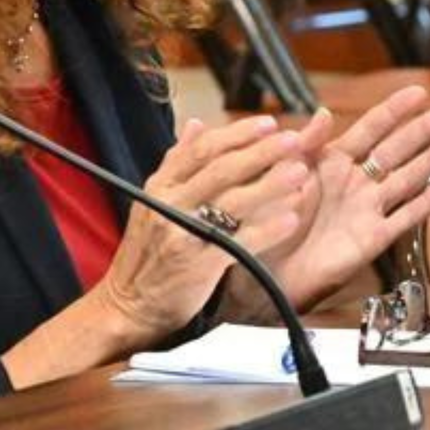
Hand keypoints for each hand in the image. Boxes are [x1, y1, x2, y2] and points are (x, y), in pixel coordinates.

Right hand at [90, 115, 308, 341]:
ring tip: (300, 172)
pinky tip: (290, 219)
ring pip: (232, 202)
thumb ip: (177, 162)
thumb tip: (197, 124)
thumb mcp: (153, 200)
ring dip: (270, 184)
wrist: (128, 304)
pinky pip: (238, 242)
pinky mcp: (197, 265)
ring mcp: (182, 234)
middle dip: (260, 151)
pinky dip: (266, 229)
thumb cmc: (147, 253)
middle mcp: (169, 204)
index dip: (237, 134)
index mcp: (160, 185)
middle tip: (293, 140)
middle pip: (220, 169)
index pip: (202, 149)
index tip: (267, 124)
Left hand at [219, 86, 429, 318]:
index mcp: (330, 162)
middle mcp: (353, 182)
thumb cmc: (264, 222)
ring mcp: (366, 208)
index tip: (417, 93)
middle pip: (398, 148)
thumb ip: (305, 143)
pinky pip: (407, 216)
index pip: (371, 128)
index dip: (395, 109)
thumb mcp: (282, 173)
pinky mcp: (373, 236)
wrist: (264, 270)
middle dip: (427, 128)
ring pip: (409, 177)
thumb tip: (322, 113)